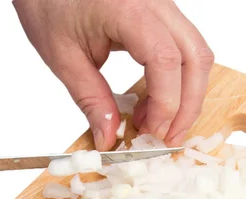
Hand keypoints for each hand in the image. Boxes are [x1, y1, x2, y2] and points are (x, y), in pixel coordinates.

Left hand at [13, 0, 213, 149]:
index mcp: (127, 8)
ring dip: (187, 96)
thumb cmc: (48, 2)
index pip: (166, 60)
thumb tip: (110, 137)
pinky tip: (153, 103)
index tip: (153, 131)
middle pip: (195, 58)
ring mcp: (162, 5)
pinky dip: (177, 82)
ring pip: (197, 53)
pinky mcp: (161, 15)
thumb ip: (91, 100)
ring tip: (157, 123)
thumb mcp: (63, 57)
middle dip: (188, 105)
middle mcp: (154, 2)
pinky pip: (184, 50)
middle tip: (168, 138)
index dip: (166, 103)